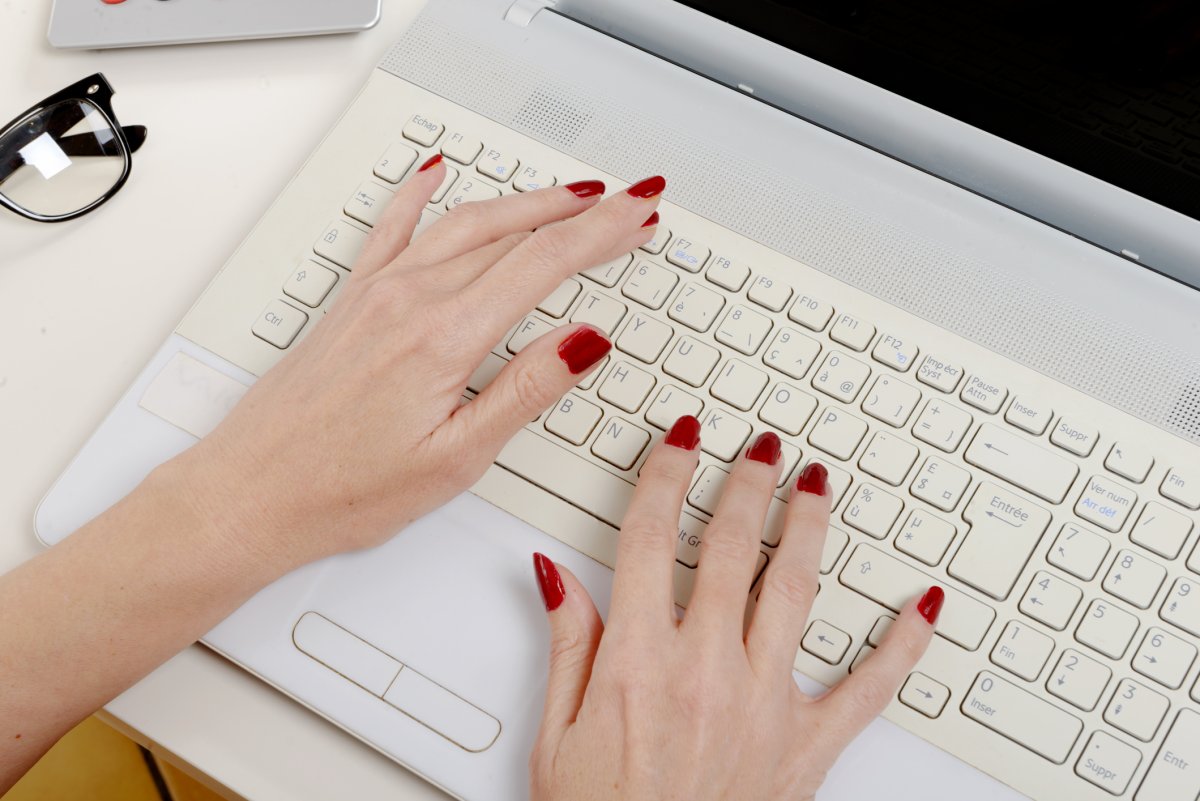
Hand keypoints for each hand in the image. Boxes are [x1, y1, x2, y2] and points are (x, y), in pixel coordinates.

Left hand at [171, 158, 664, 567]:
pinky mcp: (350, 302)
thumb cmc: (342, 489)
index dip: (603, 232)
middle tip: (629, 199)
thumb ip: (525, 390)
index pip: (544, 263)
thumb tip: (584, 341)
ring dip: (524, 200)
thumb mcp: (456, 458)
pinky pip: (391, 228)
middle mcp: (408, 300)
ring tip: (570, 192)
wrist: (250, 493)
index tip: (640, 214)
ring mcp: (376, 294)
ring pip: (463, 222)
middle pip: (513, 232)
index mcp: (444, 338)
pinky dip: (419, 193)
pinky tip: (434, 172)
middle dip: (581, 212)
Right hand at [529, 420, 944, 800]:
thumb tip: (556, 574)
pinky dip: (904, 644)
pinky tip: (925, 605)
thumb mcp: (557, 734)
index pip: (648, 538)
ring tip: (816, 486)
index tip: (681, 440)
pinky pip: (869, 688)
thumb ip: (567, 643)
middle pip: (728, 548)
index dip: (665, 476)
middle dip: (745, 484)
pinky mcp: (807, 747)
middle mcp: (706, 670)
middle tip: (760, 446)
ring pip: (794, 590)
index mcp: (638, 660)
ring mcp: (763, 704)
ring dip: (807, 528)